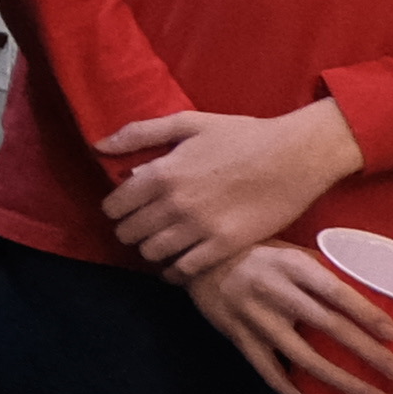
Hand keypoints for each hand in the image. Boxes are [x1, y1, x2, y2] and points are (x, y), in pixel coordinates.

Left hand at [96, 99, 355, 277]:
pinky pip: (185, 269)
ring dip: (151, 250)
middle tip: (141, 227)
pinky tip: (178, 263)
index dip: (116, 209)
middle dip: (129, 231)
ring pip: (152, 254)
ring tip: (160, 243)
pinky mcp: (225, 246)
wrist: (294, 155)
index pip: (115, 206)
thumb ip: (139, 133)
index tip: (124, 209)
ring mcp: (199, 228)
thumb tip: (98, 145)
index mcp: (161, 173)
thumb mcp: (187, 123)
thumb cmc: (241, 135)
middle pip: (129, 234)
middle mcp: (174, 204)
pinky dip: (175, 270)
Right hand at [188, 239, 392, 393]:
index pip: (334, 291)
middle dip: (367, 352)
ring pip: (303, 358)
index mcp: (289, 264)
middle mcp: (272, 291)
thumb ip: (320, 268)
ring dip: (342, 381)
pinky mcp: (240, 340)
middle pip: (327, 326)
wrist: (195, 263)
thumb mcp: (287, 249)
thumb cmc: (254, 254)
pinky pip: (272, 376)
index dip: (366, 313)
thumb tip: (370, 287)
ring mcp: (254, 319)